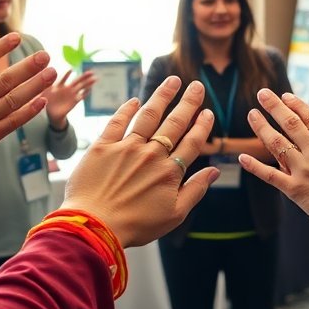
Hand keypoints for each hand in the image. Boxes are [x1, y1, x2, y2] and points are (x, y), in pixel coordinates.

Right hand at [0, 33, 54, 189]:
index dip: (0, 48)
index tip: (16, 37)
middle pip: (4, 80)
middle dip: (28, 66)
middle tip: (45, 55)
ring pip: (13, 100)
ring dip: (35, 86)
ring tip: (51, 73)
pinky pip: (12, 123)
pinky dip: (29, 111)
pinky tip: (42, 100)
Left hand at [45, 69, 97, 125]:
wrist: (52, 113)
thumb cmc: (47, 102)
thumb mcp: (44, 95)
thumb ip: (44, 89)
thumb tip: (42, 83)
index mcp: (59, 86)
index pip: (63, 79)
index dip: (67, 75)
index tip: (70, 70)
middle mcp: (67, 88)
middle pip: (77, 81)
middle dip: (84, 76)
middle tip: (91, 72)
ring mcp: (72, 94)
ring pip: (81, 87)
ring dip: (88, 83)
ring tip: (95, 79)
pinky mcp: (75, 101)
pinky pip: (81, 96)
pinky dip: (86, 93)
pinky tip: (90, 89)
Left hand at [58, 76, 215, 246]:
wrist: (94, 226)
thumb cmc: (135, 225)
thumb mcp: (174, 215)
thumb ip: (195, 190)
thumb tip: (214, 170)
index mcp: (170, 172)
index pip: (191, 142)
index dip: (202, 126)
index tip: (208, 113)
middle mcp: (151, 154)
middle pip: (174, 123)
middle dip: (188, 103)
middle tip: (197, 86)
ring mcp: (126, 148)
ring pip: (148, 116)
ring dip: (162, 96)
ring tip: (172, 81)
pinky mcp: (102, 147)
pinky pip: (117, 122)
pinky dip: (126, 109)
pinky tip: (134, 100)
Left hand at [240, 90, 308, 230]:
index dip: (297, 104)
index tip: (285, 95)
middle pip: (290, 124)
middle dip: (274, 106)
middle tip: (262, 93)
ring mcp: (303, 170)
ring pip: (277, 144)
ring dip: (262, 127)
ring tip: (251, 114)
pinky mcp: (295, 190)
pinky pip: (270, 175)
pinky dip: (255, 166)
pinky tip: (241, 157)